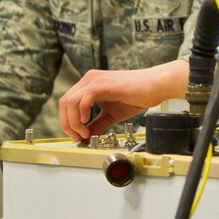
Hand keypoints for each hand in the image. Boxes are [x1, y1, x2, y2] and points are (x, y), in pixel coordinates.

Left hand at [59, 60, 190, 140]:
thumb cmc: (137, 96)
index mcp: (89, 84)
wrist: (155, 86)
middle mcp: (89, 79)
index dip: (67, 122)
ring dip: (73, 122)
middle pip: (63, 103)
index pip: (66, 103)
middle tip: (79, 138)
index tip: (78, 136)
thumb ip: (97, 125)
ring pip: (69, 102)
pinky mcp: (103, 84)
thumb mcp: (111, 115)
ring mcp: (95, 80)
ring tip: (85, 133)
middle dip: (67, 124)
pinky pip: (82, 100)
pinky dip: (81, 115)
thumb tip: (86, 138)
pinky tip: (87, 123)